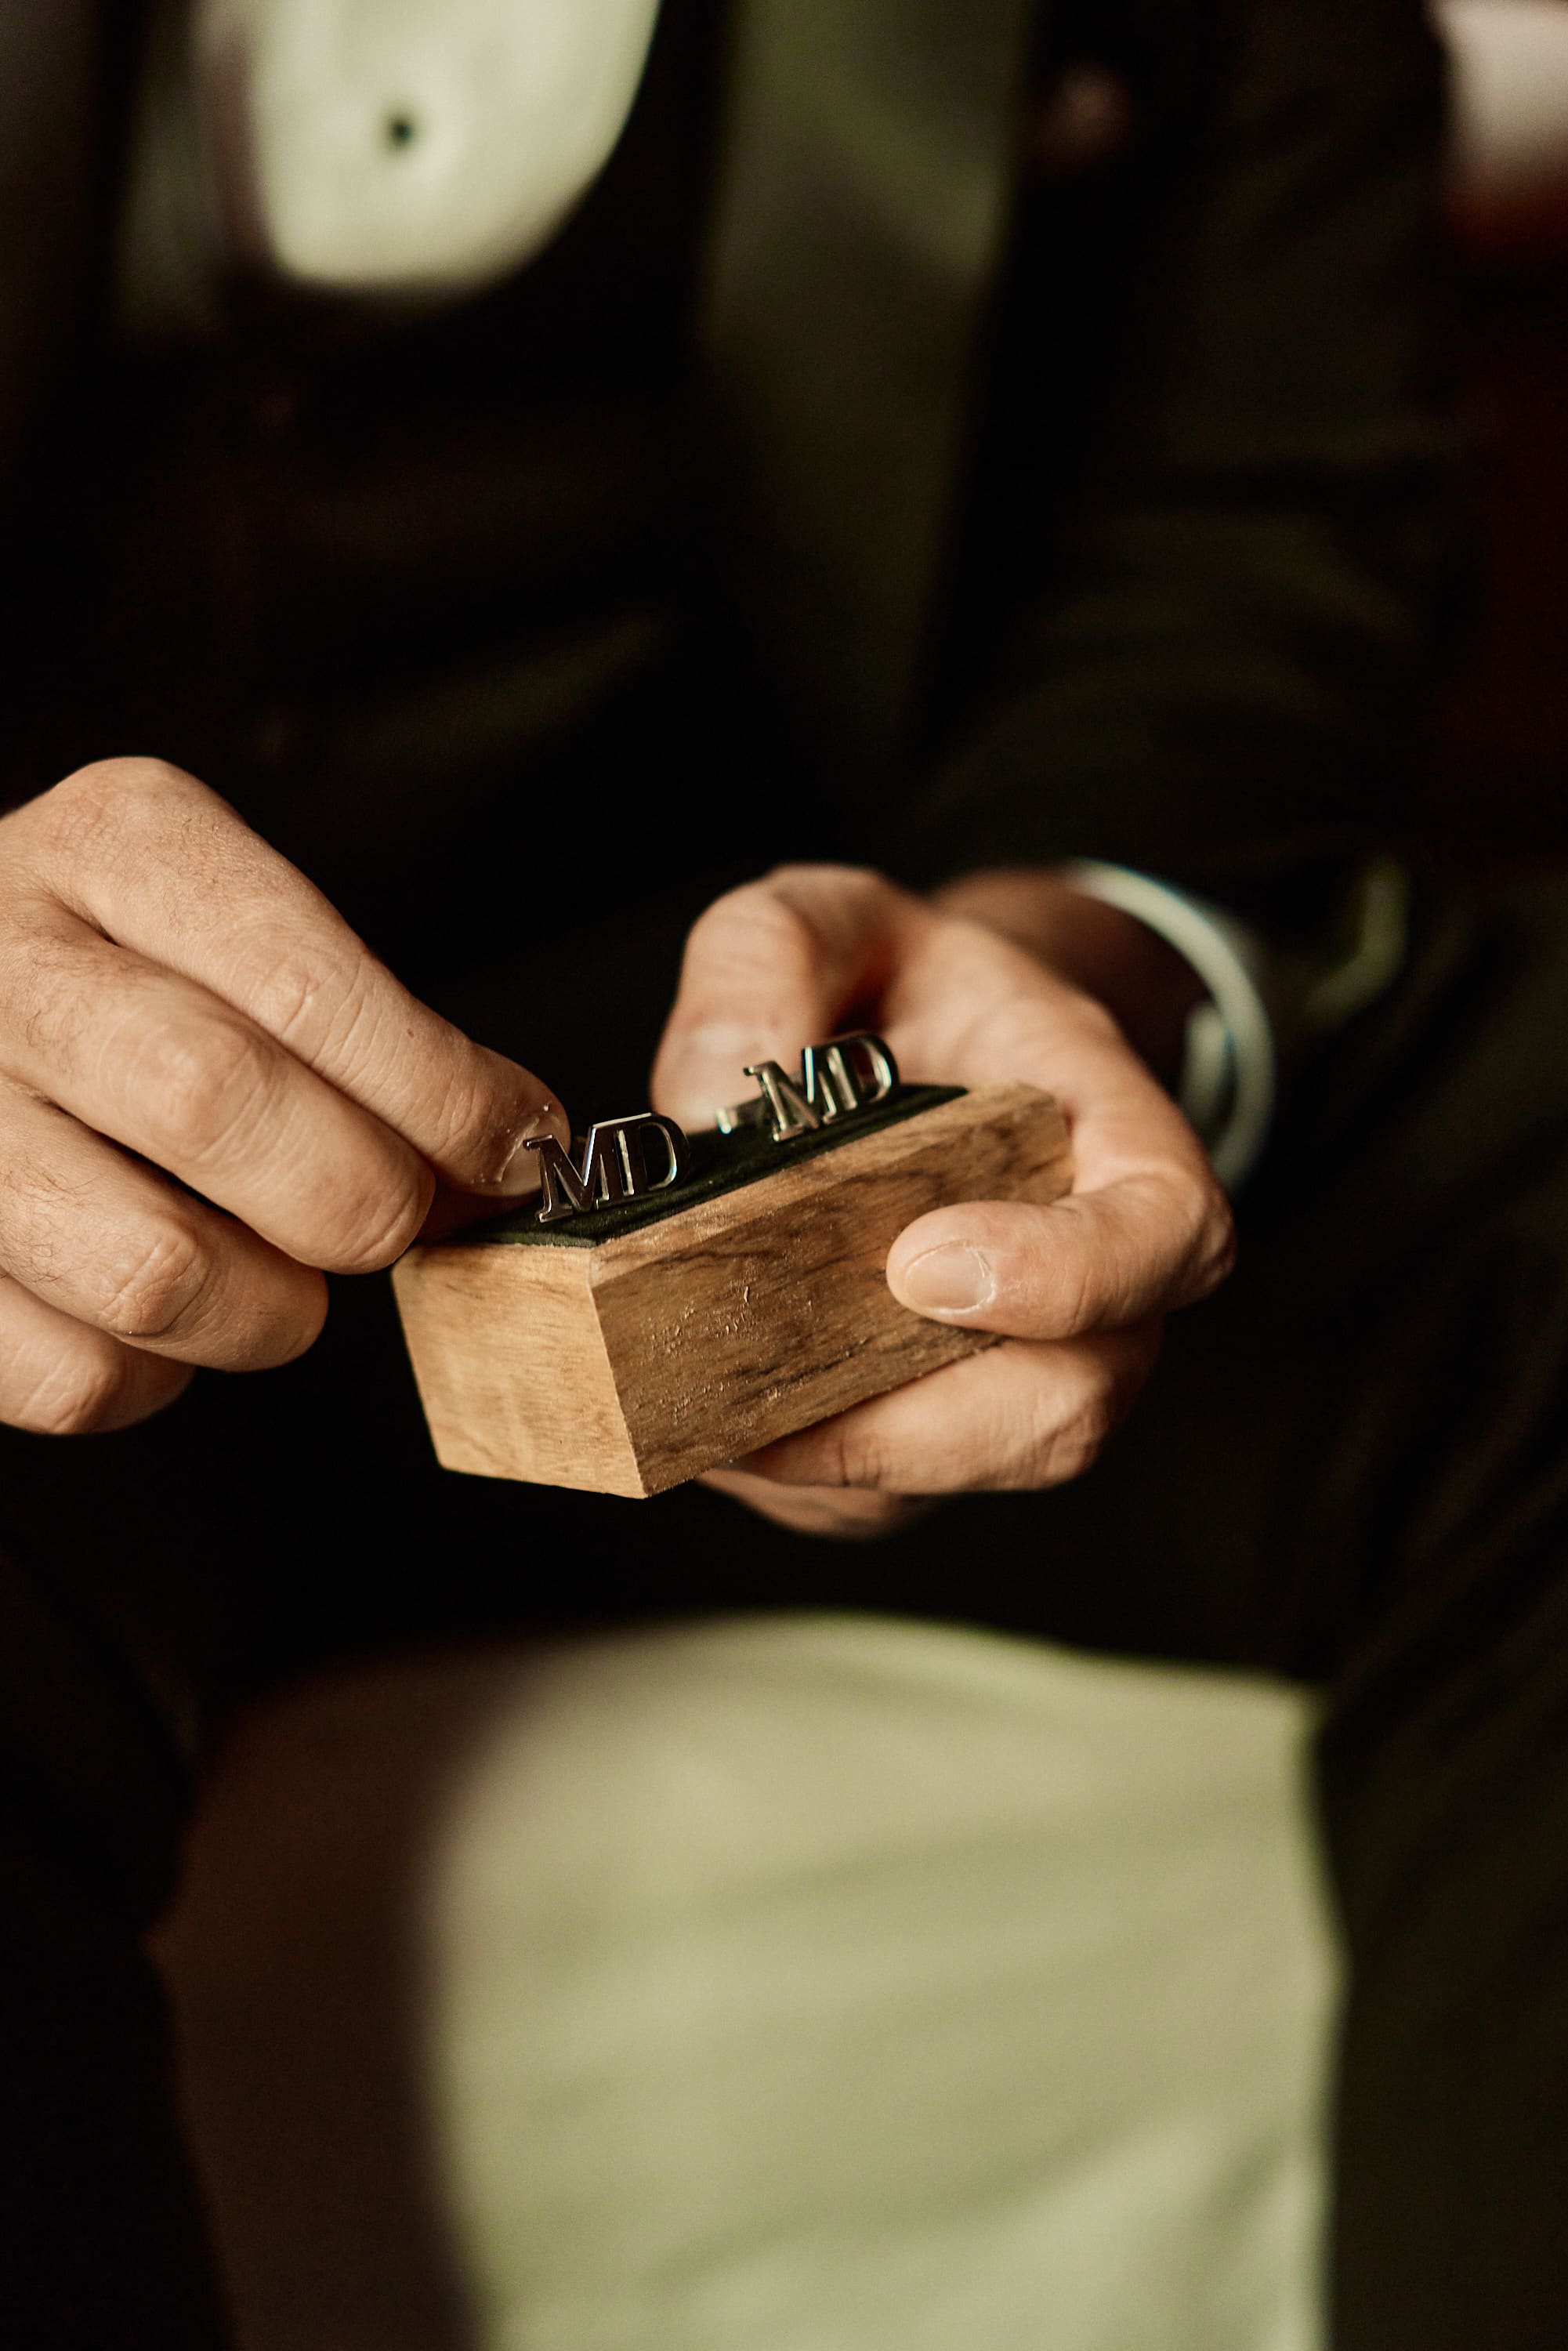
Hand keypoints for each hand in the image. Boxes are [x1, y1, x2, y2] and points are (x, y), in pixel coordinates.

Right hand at [0, 758, 564, 1434]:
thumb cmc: (118, 977)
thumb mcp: (226, 928)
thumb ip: (357, 1023)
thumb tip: (504, 1148)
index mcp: (113, 847)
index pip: (306, 983)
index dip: (440, 1094)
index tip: (511, 1149)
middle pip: (220, 1105)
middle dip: (361, 1197)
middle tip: (393, 1218)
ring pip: (152, 1269)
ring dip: (268, 1311)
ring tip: (279, 1280)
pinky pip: (77, 1375)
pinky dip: (154, 1377)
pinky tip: (163, 1319)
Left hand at [652, 864, 1233, 1537]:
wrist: (916, 1051)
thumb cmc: (899, 986)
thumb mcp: (829, 915)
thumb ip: (769, 954)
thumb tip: (711, 1098)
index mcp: (1115, 1139)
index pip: (1166, 1233)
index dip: (1070, 1277)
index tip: (923, 1265)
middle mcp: (1097, 1281)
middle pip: (1075, 1403)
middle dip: (928, 1424)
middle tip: (774, 1390)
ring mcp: (1025, 1366)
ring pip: (969, 1470)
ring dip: (842, 1460)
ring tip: (713, 1409)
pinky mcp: (936, 1427)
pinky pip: (888, 1495)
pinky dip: (800, 1477)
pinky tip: (709, 1421)